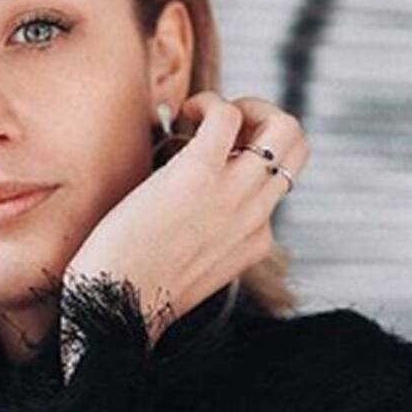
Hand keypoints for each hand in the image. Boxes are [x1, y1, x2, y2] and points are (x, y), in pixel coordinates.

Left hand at [63, 90, 309, 346]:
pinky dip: (210, 102)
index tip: (210, 158)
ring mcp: (233, 194)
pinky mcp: (198, 173)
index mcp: (255, 240)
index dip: (246, 158)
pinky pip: (228, 115)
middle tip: (227, 125)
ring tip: (206, 116)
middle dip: (268, 120)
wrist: (114, 308)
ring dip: (246, 106)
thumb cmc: (132, 287)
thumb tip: (180, 201)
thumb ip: (201, 238)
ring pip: (283, 127)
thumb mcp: (188, 267)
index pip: (277, 186)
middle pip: (298, 149)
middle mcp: (255, 216)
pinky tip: (184, 114)